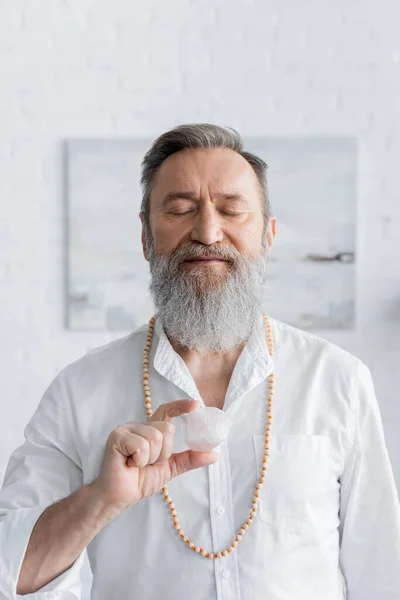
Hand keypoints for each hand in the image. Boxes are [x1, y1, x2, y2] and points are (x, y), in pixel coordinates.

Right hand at [89, 400, 216, 511]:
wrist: (120, 497)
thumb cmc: (139, 480)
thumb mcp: (170, 468)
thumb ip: (189, 459)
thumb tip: (213, 454)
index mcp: (151, 430)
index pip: (167, 411)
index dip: (181, 406)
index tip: (196, 405)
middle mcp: (139, 426)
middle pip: (167, 429)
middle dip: (164, 453)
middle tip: (149, 464)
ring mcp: (127, 429)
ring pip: (155, 437)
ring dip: (151, 459)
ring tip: (137, 465)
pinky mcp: (118, 436)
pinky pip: (141, 445)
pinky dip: (139, 460)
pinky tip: (128, 464)